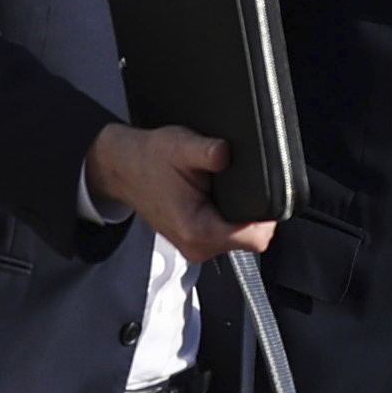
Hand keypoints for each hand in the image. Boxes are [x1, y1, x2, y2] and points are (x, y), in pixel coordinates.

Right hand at [83, 124, 275, 263]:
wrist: (124, 169)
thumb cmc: (149, 159)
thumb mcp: (180, 145)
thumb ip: (207, 151)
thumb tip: (227, 153)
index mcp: (197, 230)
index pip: (254, 238)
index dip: (267, 216)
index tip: (267, 192)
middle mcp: (198, 246)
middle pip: (252, 238)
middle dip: (255, 211)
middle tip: (241, 184)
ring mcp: (197, 247)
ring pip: (242, 237)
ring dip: (242, 214)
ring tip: (225, 189)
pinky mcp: (197, 241)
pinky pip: (229, 234)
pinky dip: (231, 216)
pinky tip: (219, 197)